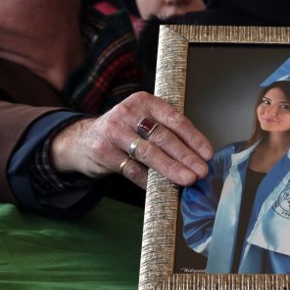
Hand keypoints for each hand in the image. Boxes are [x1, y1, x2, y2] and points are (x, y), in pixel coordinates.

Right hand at [49, 91, 212, 187]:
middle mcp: (129, 113)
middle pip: (163, 137)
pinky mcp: (103, 152)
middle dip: (186, 156)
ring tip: (187, 180)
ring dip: (171, 169)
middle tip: (202, 170)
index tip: (207, 154)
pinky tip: (163, 188)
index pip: (174, 119)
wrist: (82, 139)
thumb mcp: (142, 120)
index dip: (193, 138)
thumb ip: (165, 132)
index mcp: (144, 101)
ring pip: (149, 153)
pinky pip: (132, 170)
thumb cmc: (123, 131)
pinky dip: (149, 181)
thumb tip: (197, 156)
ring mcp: (114, 132)